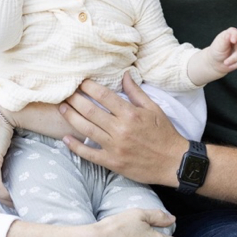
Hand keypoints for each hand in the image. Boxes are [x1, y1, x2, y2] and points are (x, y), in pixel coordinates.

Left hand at [61, 73, 187, 186]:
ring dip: (71, 117)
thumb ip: (136, 92)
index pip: (103, 96)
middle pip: (90, 111)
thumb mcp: (154, 108)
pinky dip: (75, 146)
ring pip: (86, 129)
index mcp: (130, 114)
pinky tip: (66, 138)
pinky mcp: (112, 162)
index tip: (80, 82)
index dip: (89, 87)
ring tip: (62, 108)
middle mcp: (120, 129)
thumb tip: (125, 74)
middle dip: (75, 100)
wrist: (174, 162)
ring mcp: (115, 147)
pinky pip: (89, 154)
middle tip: (65, 92)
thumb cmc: (164, 133)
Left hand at [210, 27, 236, 71]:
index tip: (233, 40)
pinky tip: (230, 65)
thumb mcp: (218, 45)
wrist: (217, 63)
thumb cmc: (217, 52)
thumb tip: (229, 33)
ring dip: (234, 59)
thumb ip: (224, 39)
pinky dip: (236, 64)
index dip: (235, 35)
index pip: (235, 32)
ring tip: (225, 63)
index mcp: (230, 34)